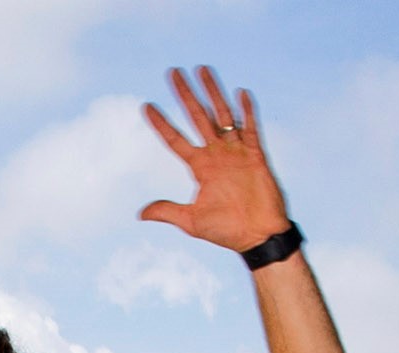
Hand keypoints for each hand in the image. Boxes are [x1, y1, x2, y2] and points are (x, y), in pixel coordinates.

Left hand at [137, 66, 292, 252]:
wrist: (258, 236)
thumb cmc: (227, 231)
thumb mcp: (192, 222)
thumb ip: (167, 211)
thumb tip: (140, 213)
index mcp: (200, 168)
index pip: (176, 140)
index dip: (161, 124)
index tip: (146, 106)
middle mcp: (216, 155)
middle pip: (197, 117)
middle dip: (185, 95)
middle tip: (173, 73)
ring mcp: (236, 152)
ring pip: (222, 115)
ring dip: (212, 92)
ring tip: (202, 70)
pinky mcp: (256, 155)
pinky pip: (251, 129)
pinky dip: (247, 112)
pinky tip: (240, 94)